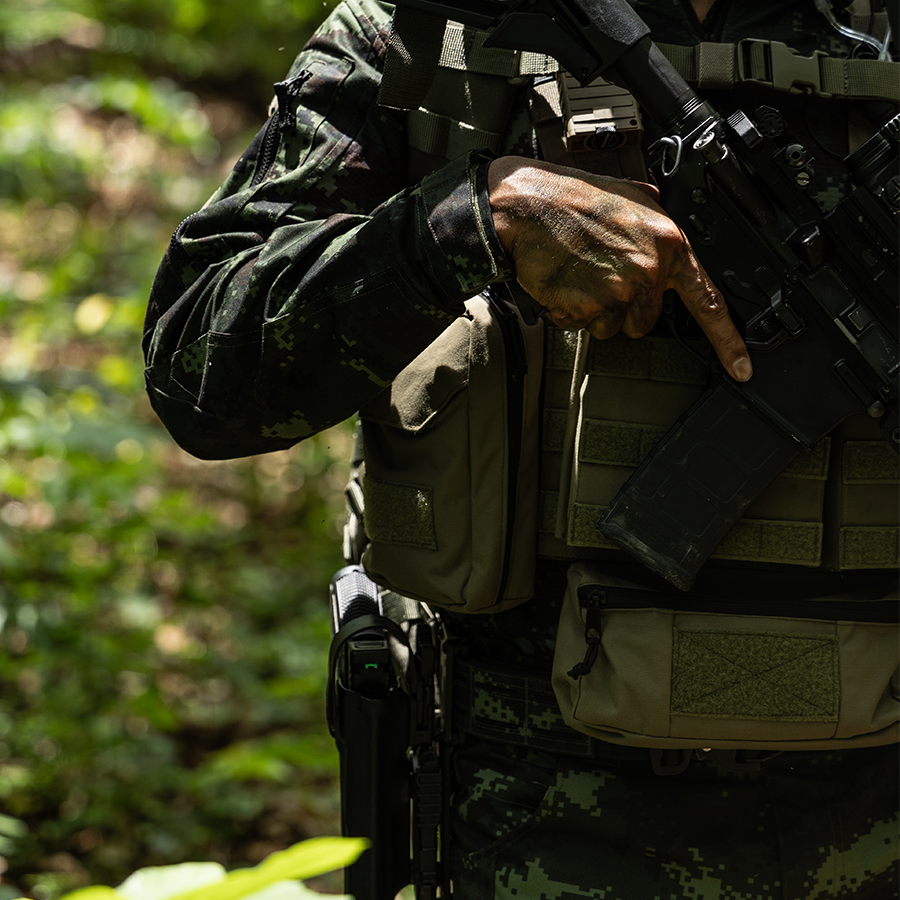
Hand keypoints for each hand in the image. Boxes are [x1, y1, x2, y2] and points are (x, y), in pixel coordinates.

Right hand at [488, 156, 751, 381]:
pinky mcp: (590, 308)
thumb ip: (654, 219)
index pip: (708, 301)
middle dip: (623, 307)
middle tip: (599, 274)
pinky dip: (570, 311)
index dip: (727, 340)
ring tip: (578, 273)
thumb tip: (661, 229)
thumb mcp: (628, 195)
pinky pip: (583, 326)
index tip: (741, 368)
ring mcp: (619, 292)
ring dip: (595, 310)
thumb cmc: (569, 198)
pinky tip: (563, 281)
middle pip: (646, 320)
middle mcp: (649, 271)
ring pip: (613, 326)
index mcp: (668, 243)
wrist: (525, 207)